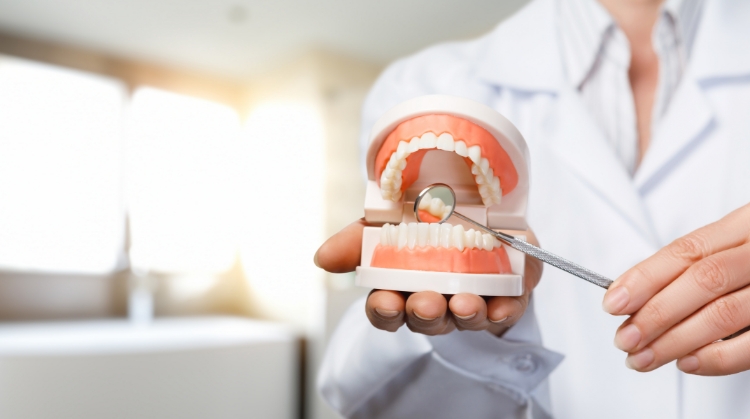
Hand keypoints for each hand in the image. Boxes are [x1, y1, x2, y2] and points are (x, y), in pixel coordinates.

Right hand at [315, 218, 542, 335]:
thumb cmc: (426, 224)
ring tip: (464, 303)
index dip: (384, 311)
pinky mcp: (508, 295)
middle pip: (425, 320)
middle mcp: (436, 302)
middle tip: (426, 303)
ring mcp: (473, 302)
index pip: (386, 311)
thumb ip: (356, 240)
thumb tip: (321, 258)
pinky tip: (502, 306)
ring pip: (466, 319)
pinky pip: (508, 309)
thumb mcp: (386, 223)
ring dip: (464, 314)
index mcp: (402, 289)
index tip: (386, 301)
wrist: (478, 214)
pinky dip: (505, 309)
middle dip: (425, 313)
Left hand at [603, 203, 749, 374]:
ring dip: (675, 341)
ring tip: (644, 358)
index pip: (687, 250)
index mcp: (746, 224)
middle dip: (655, 313)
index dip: (645, 277)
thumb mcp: (735, 245)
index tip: (613, 301)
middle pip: (702, 280)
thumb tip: (632, 297)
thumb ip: (695, 265)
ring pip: (724, 313)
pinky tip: (689, 363)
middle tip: (624, 338)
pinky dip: (719, 357)